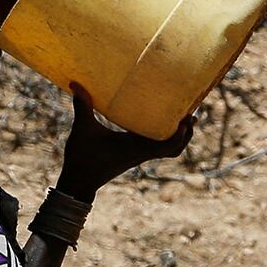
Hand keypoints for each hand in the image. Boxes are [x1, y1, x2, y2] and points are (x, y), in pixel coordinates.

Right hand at [55, 89, 194, 198]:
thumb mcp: (83, 130)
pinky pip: (158, 150)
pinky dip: (166, 140)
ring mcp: (139, 156)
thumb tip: (76, 85)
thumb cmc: (82, 157)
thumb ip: (82, 107)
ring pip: (169, 151)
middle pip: (175, 149)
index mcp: (135, 148)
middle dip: (186, 134)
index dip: (181, 134)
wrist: (79, 182)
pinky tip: (160, 125)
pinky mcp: (134, 156)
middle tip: (190, 113)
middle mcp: (141, 153)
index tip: (187, 117)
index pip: (168, 146)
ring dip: (179, 138)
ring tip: (183, 119)